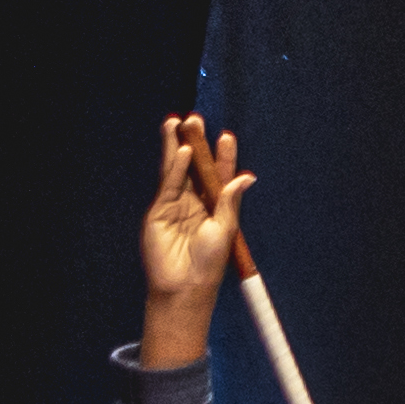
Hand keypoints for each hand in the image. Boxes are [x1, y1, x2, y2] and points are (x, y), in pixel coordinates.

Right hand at [139, 118, 244, 360]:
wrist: (185, 285)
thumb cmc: (209, 262)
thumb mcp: (225, 227)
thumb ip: (230, 200)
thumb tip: (246, 176)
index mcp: (214, 206)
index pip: (219, 176)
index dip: (223, 157)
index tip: (227, 136)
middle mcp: (194, 201)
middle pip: (194, 166)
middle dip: (195, 142)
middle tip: (195, 118)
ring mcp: (174, 204)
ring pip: (176, 169)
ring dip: (177, 146)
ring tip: (177, 122)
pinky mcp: (158, 210)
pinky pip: (168, 184)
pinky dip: (175, 168)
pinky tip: (183, 152)